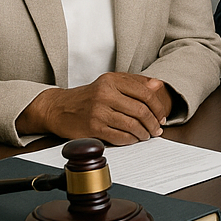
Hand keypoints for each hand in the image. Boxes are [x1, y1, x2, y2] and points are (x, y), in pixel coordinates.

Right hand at [16, 72, 173, 144]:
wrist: (59, 108)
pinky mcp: (92, 128)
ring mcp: (98, 111)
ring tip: (147, 135)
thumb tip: (157, 85)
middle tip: (158, 129)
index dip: (157, 106)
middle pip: (140, 110)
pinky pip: (118, 136)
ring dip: (143, 133)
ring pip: (131, 125)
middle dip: (153, 122)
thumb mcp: (110, 82)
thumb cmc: (89, 96)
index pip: (145, 93)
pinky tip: (134, 140)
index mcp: (112, 80)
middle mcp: (105, 94)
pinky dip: (130, 140)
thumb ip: (134, 83)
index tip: (162, 115)